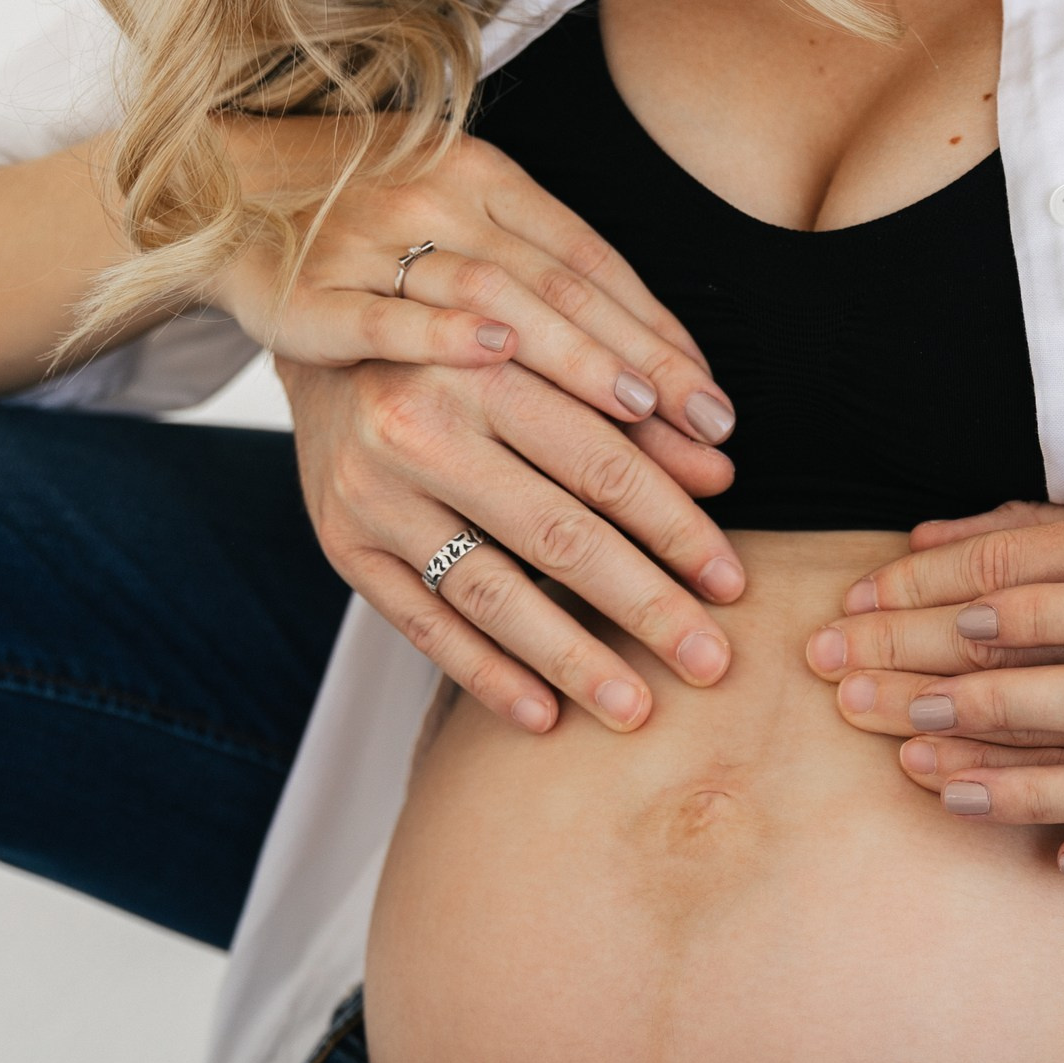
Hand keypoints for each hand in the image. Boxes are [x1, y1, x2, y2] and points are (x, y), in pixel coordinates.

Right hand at [205, 118, 738, 452]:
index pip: (595, 262)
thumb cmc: (367, 225)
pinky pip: (380, 316)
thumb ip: (551, 283)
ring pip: (491, 297)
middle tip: (708, 433)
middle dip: (642, 365)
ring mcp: (371, 242)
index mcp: (487, 177)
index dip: (661, 333)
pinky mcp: (307, 289)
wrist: (216, 190)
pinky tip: (496, 360)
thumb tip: (666, 382)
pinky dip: (439, 333)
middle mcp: (438, 198)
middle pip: (562, 286)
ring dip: (570, 356)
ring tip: (637, 415)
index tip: (716, 405)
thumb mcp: (463, 220)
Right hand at [280, 350, 745, 738]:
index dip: (676, 527)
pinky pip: (422, 624)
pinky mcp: (344, 545)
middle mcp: (418, 427)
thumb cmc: (470, 350)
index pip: (603, 465)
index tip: (730, 582)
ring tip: (634, 705)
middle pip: (556, 536)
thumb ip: (635, 413)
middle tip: (709, 661)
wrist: (333, 347)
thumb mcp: (551, 355)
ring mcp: (374, 494)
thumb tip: (719, 476)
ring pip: (490, 592)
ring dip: (570, 658)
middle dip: (644, 606)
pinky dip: (484, 675)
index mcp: (482, 367)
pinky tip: (543, 715)